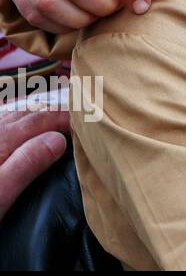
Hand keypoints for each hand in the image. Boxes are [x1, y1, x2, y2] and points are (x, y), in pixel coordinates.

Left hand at [0, 100, 70, 220]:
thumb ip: (27, 164)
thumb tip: (58, 139)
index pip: (40, 120)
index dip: (65, 117)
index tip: (87, 118)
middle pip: (24, 113)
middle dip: (50, 110)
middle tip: (75, 113)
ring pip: (8, 115)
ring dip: (31, 112)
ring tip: (49, 115)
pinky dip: (11, 119)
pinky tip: (12, 124)